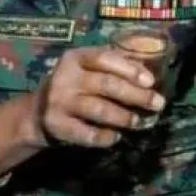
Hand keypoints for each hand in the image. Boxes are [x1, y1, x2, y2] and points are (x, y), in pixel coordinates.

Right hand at [30, 47, 165, 147]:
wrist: (37, 113)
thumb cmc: (75, 87)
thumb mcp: (88, 69)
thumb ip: (114, 67)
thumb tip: (149, 74)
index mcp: (76, 58)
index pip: (104, 58)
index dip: (129, 69)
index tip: (150, 81)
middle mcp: (65, 77)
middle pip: (106, 84)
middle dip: (136, 95)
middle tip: (158, 104)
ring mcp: (59, 102)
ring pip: (98, 109)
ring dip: (124, 117)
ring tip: (139, 122)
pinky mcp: (57, 125)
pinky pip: (86, 133)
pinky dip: (105, 137)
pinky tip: (116, 137)